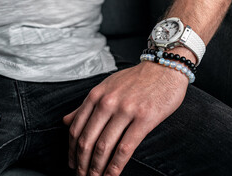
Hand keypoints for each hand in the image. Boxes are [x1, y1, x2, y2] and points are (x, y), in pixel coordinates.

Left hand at [63, 61, 188, 175]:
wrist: (165, 67)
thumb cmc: (137, 78)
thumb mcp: (108, 85)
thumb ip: (87, 104)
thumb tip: (66, 121)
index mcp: (97, 95)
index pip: (76, 129)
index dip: (71, 151)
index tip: (72, 164)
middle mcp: (108, 102)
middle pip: (87, 141)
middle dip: (81, 164)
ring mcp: (126, 110)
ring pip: (104, 147)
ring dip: (96, 169)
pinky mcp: (144, 119)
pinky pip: (125, 148)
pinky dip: (116, 166)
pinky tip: (112, 175)